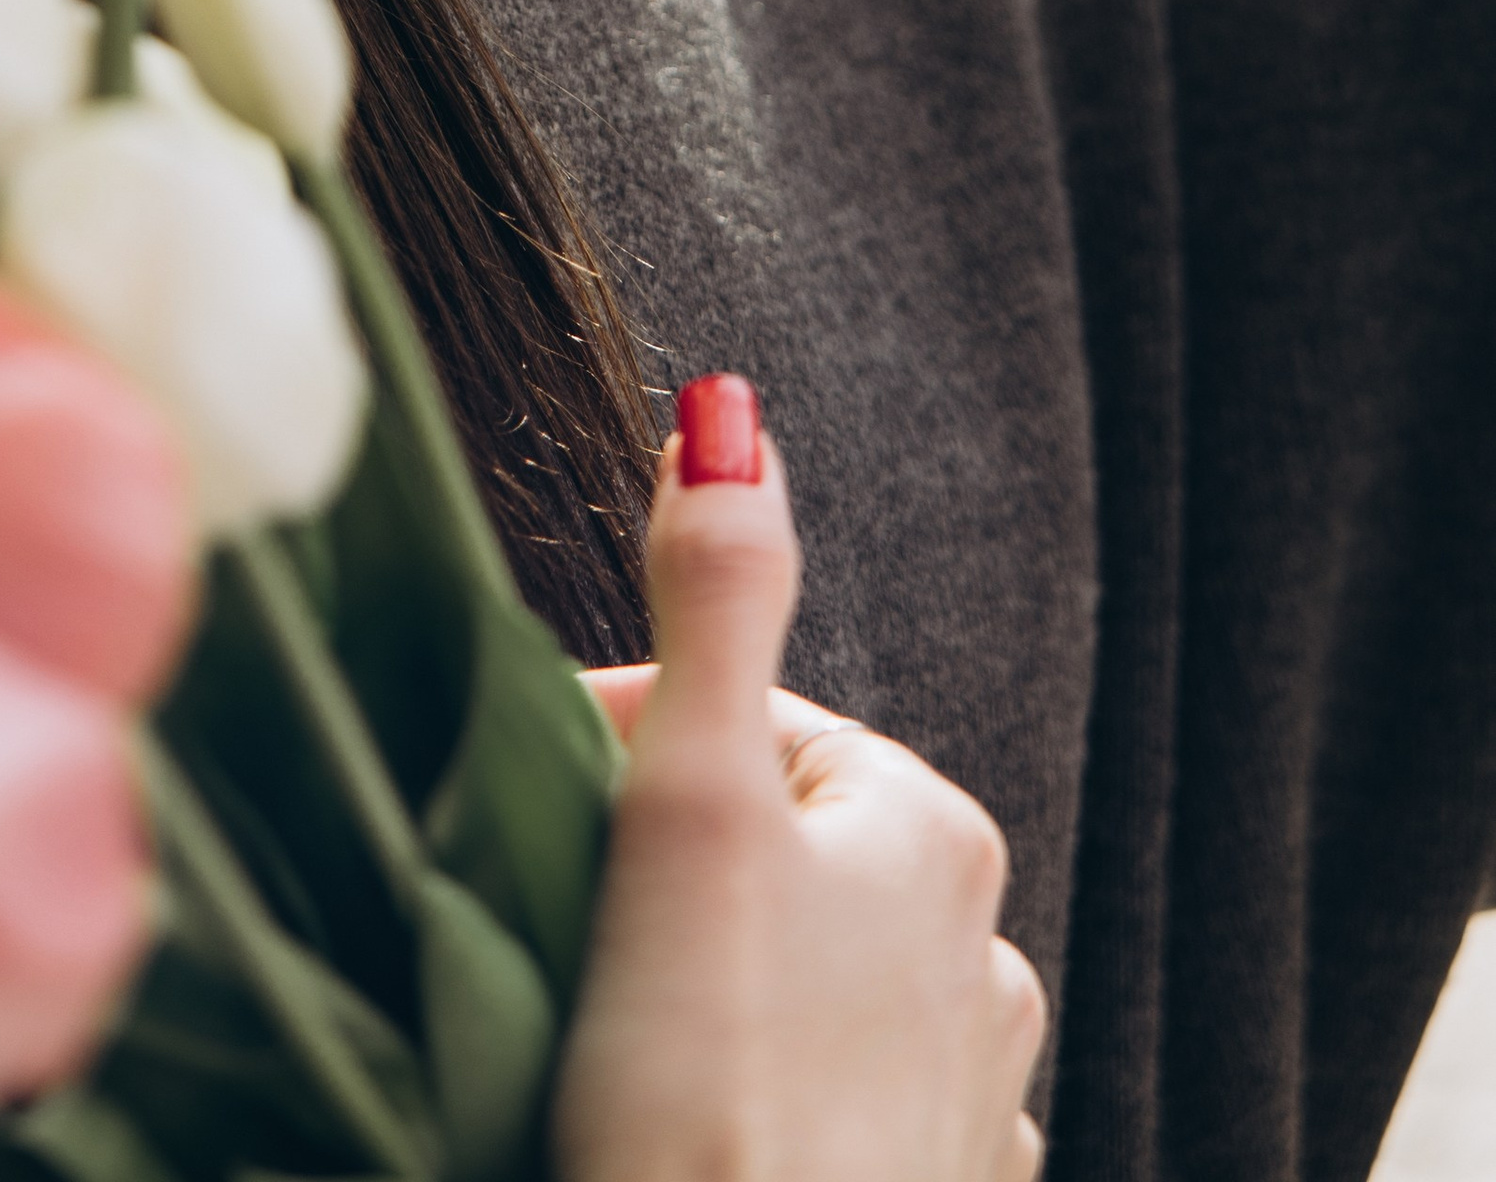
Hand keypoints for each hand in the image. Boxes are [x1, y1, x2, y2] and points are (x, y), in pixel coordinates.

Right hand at [555, 401, 1042, 1181]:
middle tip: (572, 953)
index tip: (542, 837)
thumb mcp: (687, 801)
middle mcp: (982, 949)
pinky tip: (698, 1128)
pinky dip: (764, 1104)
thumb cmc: (706, 1088)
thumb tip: (727, 413)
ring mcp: (969, 1089)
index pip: (730, 724)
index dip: (615, 760)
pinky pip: (832, 1108)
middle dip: (664, 884)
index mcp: (929, 826)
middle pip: (769, 855)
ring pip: (802, 985)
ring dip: (715, 1002)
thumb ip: (713, 594)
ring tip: (623, 1055)